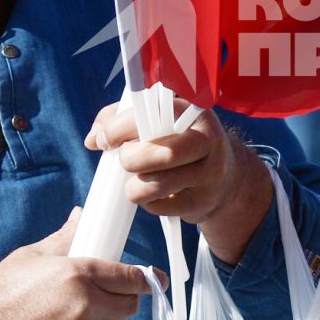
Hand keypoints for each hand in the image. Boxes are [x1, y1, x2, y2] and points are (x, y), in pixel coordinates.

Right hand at [0, 208, 163, 319]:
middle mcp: (85, 306)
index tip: (153, 281)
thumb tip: (82, 215)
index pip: (132, 277)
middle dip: (120, 303)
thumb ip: (65, 238)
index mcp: (78, 273)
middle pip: (129, 307)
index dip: (145, 279)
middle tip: (102, 303)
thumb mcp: (30, 257)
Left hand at [85, 102, 271, 266]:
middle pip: (163, 154)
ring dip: (135, 187)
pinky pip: (160, 207)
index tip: (104, 140)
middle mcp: (208, 140)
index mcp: (193, 112)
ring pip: (156, 185)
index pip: (152, 114)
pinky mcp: (203, 201)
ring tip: (138, 180)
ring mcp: (210, 174)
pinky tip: (157, 193)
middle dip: (132, 160)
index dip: (120, 128)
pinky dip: (149, 203)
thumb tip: (94, 139)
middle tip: (126, 161)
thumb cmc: (178, 141)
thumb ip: (120, 119)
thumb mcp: (157, 120)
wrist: (226, 174)